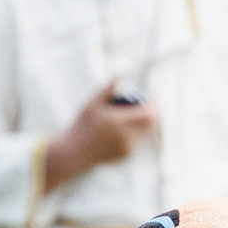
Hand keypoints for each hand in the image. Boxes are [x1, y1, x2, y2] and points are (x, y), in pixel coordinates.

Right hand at [42, 85, 158, 188]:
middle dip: (149, 112)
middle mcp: (126, 137)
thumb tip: (123, 72)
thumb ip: (109, 88)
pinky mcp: (127, 155)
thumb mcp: (93, 103)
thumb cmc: (82, 125)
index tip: (150, 98)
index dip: (153, 105)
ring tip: (127, 116)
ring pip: (144, 132)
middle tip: (142, 105)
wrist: (74, 152)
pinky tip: (121, 129)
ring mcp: (128, 148)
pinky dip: (134, 133)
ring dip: (141, 123)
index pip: (149, 114)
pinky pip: (137, 141)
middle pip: (150, 123)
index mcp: (119, 122)